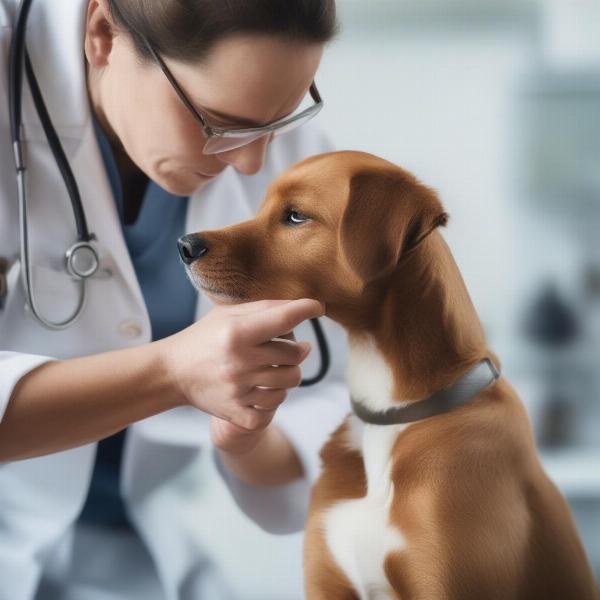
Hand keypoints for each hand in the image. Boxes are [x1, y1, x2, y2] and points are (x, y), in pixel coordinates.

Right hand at [157, 298, 322, 431]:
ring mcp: (239, 390)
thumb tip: (303, 308)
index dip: (307, 309)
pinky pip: (273, 408)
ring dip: (289, 373)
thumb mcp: (228, 313)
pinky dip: (273, 398)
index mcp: (238, 333)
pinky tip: (264, 389)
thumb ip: (265, 307)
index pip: (285, 319)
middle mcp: (240, 361)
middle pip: (295, 355)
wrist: (172, 373)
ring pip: (290, 382)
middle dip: (297, 348)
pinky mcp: (237, 412)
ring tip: (277, 367)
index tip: (317, 308)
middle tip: (288, 346)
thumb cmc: (204, 338)